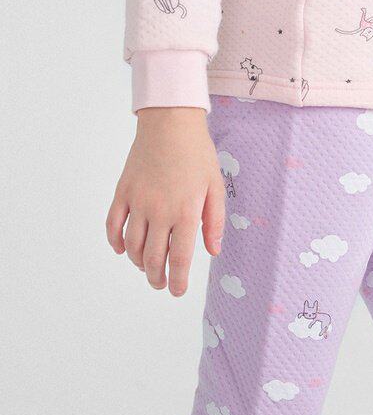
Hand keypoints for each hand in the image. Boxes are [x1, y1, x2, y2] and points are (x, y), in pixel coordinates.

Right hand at [106, 107, 224, 295]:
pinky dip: (116, 242)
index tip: (177, 292)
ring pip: (133, 246)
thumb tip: (212, 251)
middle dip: (157, 278)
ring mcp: (138, 202)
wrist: (170, 122)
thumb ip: (214, 222)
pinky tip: (123, 250)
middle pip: (154, 258)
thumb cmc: (197, 155)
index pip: (180, 259)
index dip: (178, 281)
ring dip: (139, 263)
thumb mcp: (216, 188)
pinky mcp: (123, 192)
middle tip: (160, 285)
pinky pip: (113, 224)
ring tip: (147, 268)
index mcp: (186, 213)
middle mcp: (160, 212)